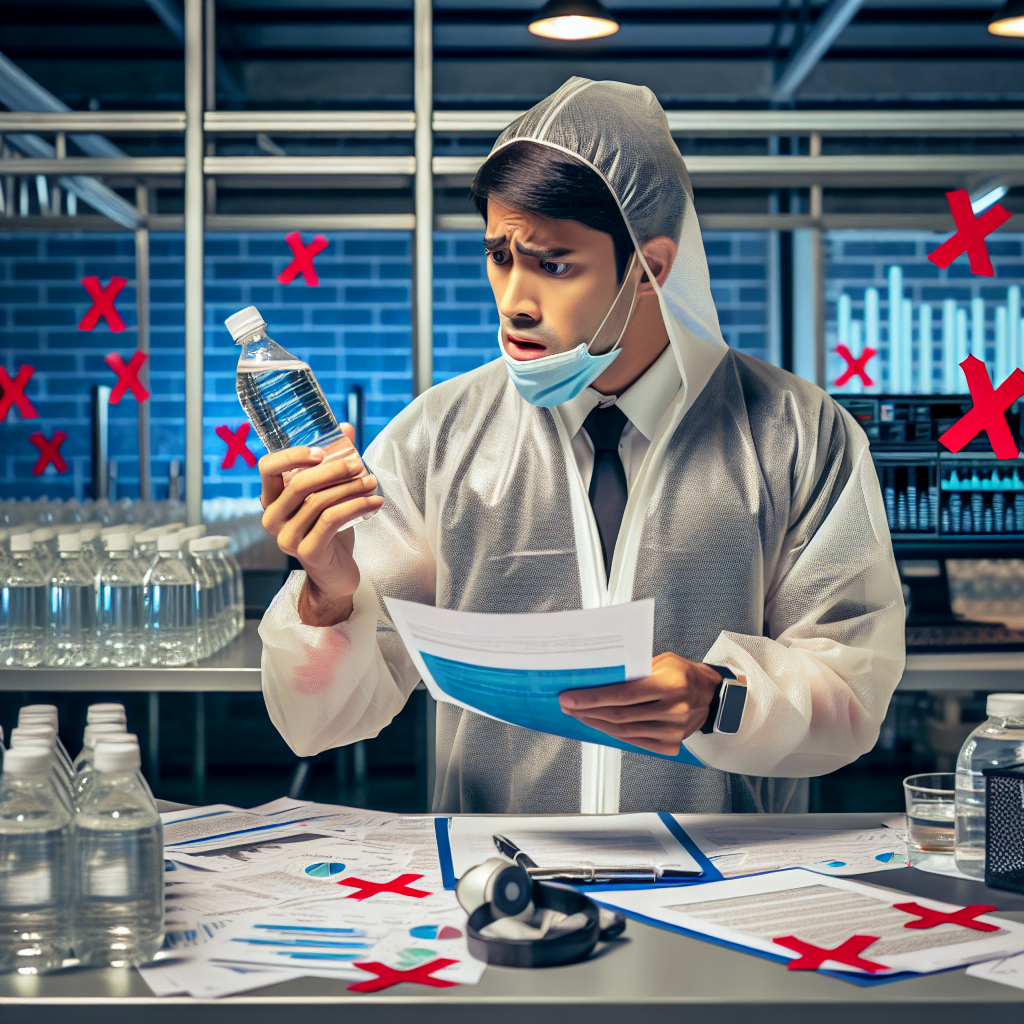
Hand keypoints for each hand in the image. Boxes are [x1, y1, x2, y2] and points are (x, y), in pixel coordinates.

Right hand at [258, 423, 383, 625]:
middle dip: (333, 470)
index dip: (293, 456)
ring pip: (319, 502)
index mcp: (272, 499)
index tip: (323, 452)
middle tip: (360, 464)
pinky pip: (331, 520)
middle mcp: (272, 518)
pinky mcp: (306, 552)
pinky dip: (356, 506)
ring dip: (351, 488)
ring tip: (372, 482)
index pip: (267, 468)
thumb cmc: (330, 530)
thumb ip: (333, 461)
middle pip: (298, 483)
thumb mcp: (329, 494)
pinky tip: (375, 502)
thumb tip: (344, 427)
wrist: (336, 574)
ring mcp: (286, 537)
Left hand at [557, 653, 721, 755]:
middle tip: (568, 706)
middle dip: (588, 711)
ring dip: (597, 723)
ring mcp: (673, 730)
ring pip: (624, 732)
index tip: (570, 698)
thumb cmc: (683, 673)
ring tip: (580, 715)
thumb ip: (634, 671)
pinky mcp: (672, 744)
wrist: (711, 694)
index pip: (623, 694)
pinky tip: (601, 725)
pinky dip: (615, 734)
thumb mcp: (661, 662)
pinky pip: (635, 741)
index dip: (592, 698)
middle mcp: (673, 709)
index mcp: (670, 684)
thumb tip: (598, 677)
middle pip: (619, 715)